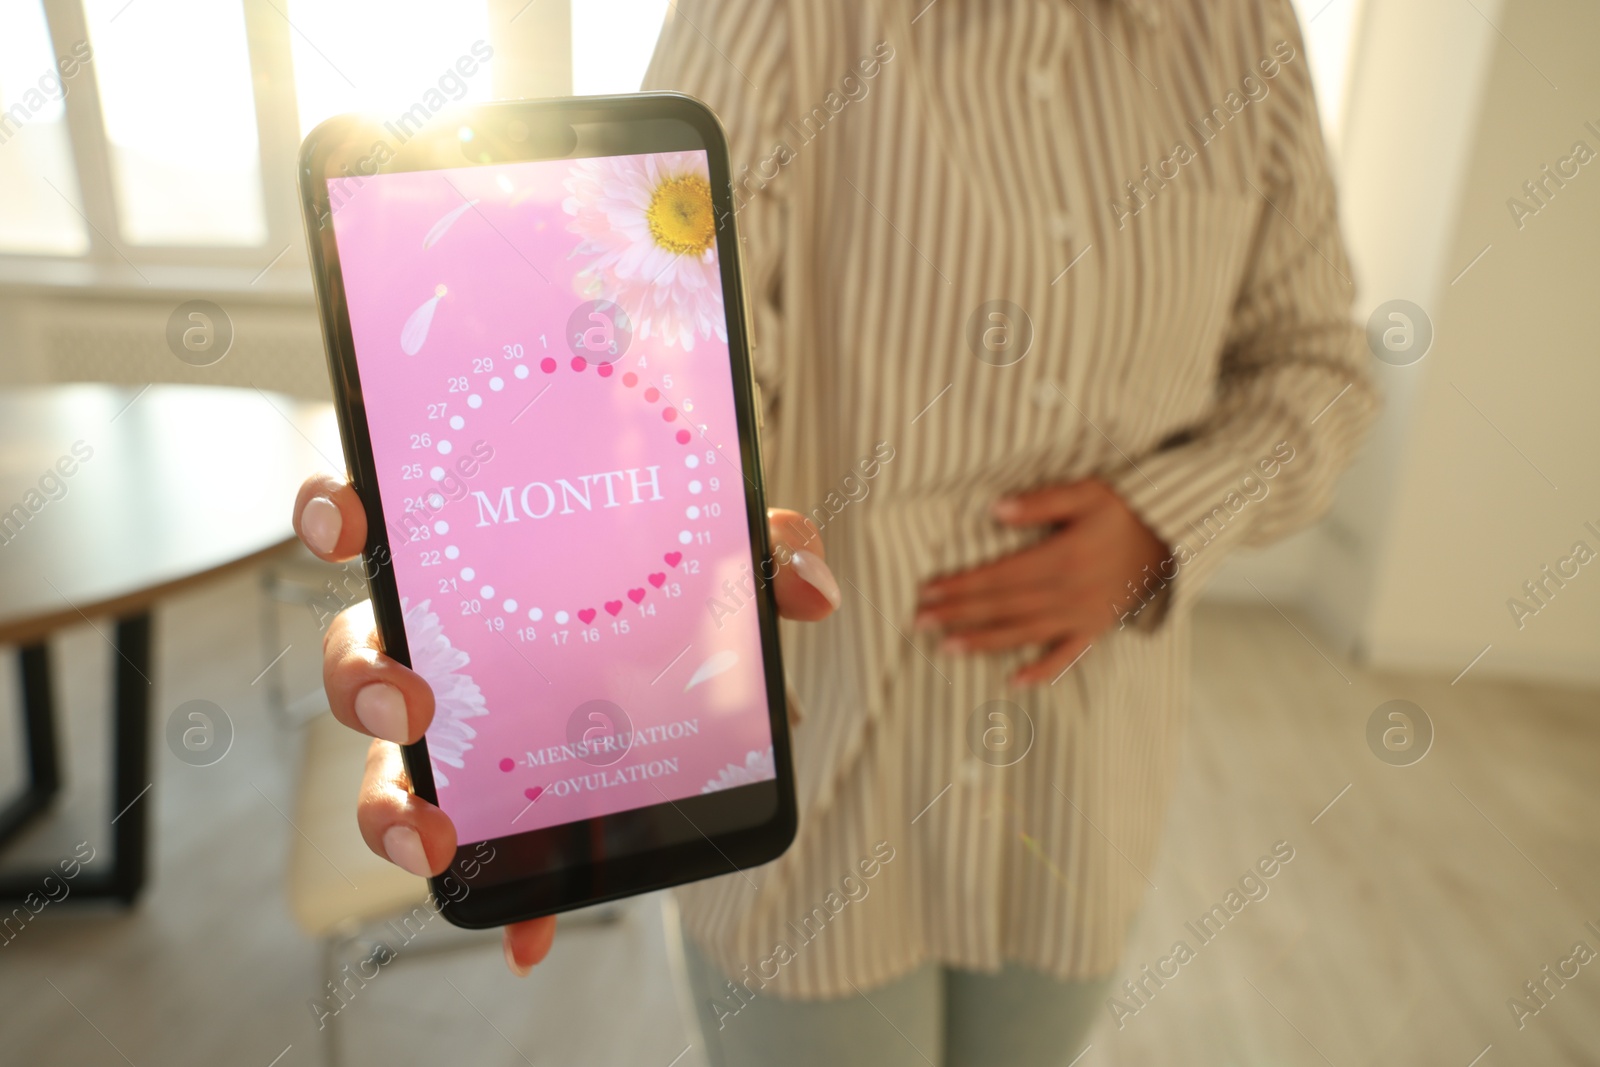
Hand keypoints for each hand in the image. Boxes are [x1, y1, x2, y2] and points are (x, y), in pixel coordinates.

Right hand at [292, 474, 839, 974]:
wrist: (690, 678)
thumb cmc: (670, 595)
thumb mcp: (720, 561)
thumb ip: (762, 547)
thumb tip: (809, 591)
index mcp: (473, 562)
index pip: (380, 520)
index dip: (341, 512)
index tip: (352, 522)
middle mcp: (439, 645)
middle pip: (354, 652)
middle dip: (360, 679)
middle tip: (408, 702)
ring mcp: (452, 734)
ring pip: (378, 769)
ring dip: (390, 808)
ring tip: (437, 839)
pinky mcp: (487, 808)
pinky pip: (472, 857)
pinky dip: (504, 898)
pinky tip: (534, 933)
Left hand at [914, 478, 1168, 686]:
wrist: (1173, 540)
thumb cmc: (1126, 512)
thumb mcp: (1087, 494)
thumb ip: (1041, 502)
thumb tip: (995, 509)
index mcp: (1061, 559)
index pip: (998, 576)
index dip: (961, 585)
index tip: (928, 591)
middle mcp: (1067, 593)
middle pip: (1002, 607)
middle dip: (958, 614)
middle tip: (920, 622)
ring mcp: (1081, 616)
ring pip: (1023, 634)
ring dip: (983, 642)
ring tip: (948, 648)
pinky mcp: (1094, 630)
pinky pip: (1065, 657)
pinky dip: (1041, 672)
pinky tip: (1013, 682)